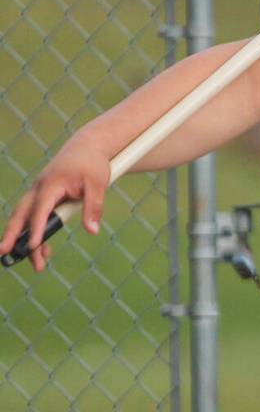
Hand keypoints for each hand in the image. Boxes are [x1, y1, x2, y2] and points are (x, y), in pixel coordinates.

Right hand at [0, 140, 109, 271]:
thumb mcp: (98, 183)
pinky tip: (41, 248)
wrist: (86, 147)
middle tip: (4, 254)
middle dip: (12, 235)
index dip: (35, 228)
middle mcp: (39, 189)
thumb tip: (92, 231)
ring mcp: (38, 193)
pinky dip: (33, 232)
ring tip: (35, 264)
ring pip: (23, 217)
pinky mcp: (43, 197)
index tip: (32, 246)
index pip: (40, 209)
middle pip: (21, 214)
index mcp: (50, 184)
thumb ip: (94, 207)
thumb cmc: (91, 164)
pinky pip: (33, 216)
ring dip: (22, 238)